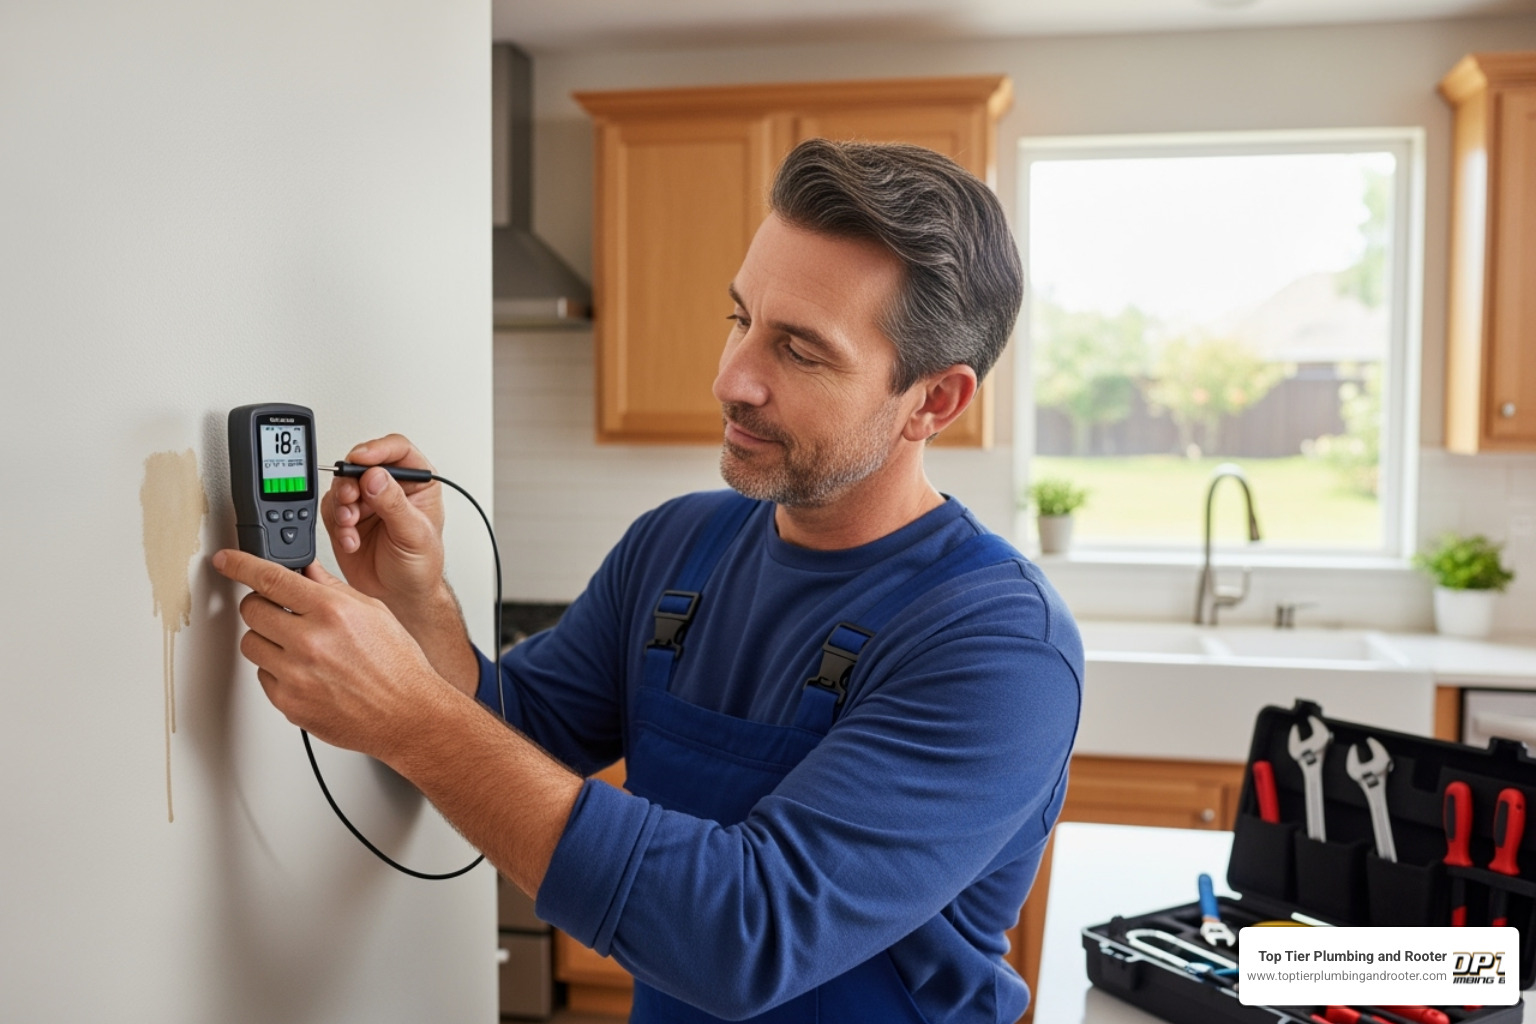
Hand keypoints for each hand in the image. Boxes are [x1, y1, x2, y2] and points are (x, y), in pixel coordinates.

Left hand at [212, 548, 448, 758]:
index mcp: (332, 611)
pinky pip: (263, 676)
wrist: (407, 714)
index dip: (241, 565)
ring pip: (251, 644)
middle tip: (282, 612)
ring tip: (299, 646)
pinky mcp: (288, 702)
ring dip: (267, 639)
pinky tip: (308, 672)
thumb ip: (332, 589)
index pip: (271, 578)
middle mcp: (310, 641)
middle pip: (252, 609)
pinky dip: (278, 671)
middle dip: (263, 605)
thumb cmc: (398, 666)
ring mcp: (296, 675)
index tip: (226, 561)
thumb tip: (305, 572)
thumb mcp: (373, 612)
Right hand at [322, 434, 444, 609]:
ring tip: (351, 525)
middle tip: (351, 498)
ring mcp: (366, 501)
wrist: (401, 595)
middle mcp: (389, 487)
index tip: (362, 459)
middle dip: (351, 481)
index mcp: (417, 483)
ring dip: (343, 505)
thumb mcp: (414, 534)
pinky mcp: (346, 518)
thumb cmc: (420, 565)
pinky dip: (337, 524)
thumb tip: (375, 476)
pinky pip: (331, 509)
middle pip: (362, 464)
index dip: (377, 449)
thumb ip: (395, 504)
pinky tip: (350, 540)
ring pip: (343, 485)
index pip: (397, 449)